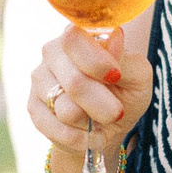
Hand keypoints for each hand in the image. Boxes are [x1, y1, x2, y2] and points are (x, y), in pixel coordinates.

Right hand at [26, 25, 152, 161]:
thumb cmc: (125, 92)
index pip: (74, 38)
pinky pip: (56, 129)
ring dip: (91, 122)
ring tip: (99, 119)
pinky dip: (79, 137)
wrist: (109, 123)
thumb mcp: (138, 76)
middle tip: (117, 112)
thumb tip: (113, 39)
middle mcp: (53, 51)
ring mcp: (39, 79)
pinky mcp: (33, 107)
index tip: (115, 77)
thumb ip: (127, 58)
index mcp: (79, 35)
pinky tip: (87, 132)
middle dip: (102, 104)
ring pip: (66, 109)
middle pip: (74, 82)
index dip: (96, 62)